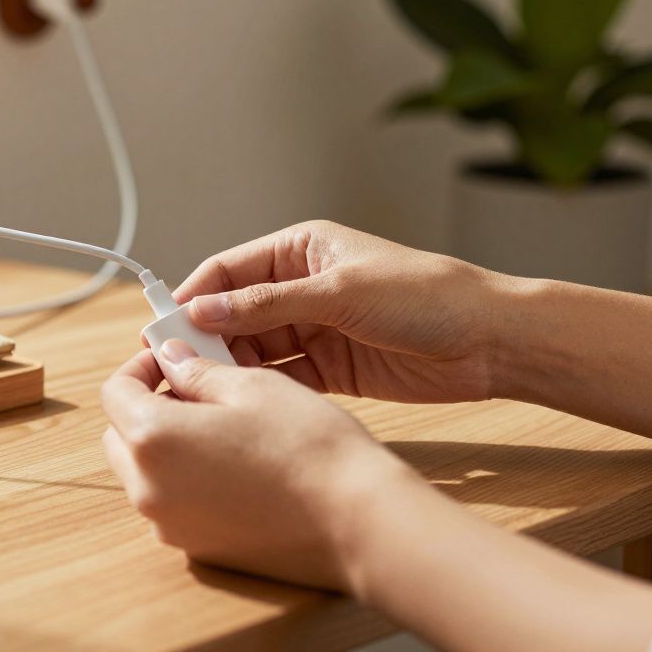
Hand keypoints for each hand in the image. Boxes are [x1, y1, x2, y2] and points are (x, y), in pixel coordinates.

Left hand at [99, 341, 421, 589]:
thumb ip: (197, 371)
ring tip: (222, 427)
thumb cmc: (309, 447)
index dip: (140, 367)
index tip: (169, 357)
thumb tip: (171, 360)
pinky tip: (236, 466)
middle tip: (194, 389)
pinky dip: (187, 481)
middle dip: (147, 407)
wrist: (357, 522)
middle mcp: (149, 490)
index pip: (114, 392)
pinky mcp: (198, 550)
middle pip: (120, 437)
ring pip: (145, 474)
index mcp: (151, 440)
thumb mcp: (250, 386)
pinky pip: (174, 505)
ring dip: (166, 446)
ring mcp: (171, 526)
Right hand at [173, 220, 508, 403]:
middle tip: (175, 367)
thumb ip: (267, 304)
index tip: (162, 327)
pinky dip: (259, 387)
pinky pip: (280, 376)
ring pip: (253, 346)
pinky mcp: (330, 367)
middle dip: (205, 336)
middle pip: (234, 311)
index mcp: (300, 250)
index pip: (229, 270)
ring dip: (229, 365)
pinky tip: (241, 401)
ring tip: (202, 389)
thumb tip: (201, 308)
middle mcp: (301, 287)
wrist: (489, 341)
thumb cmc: (423, 296)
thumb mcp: (338, 292)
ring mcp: (314, 328)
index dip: (193, 296)